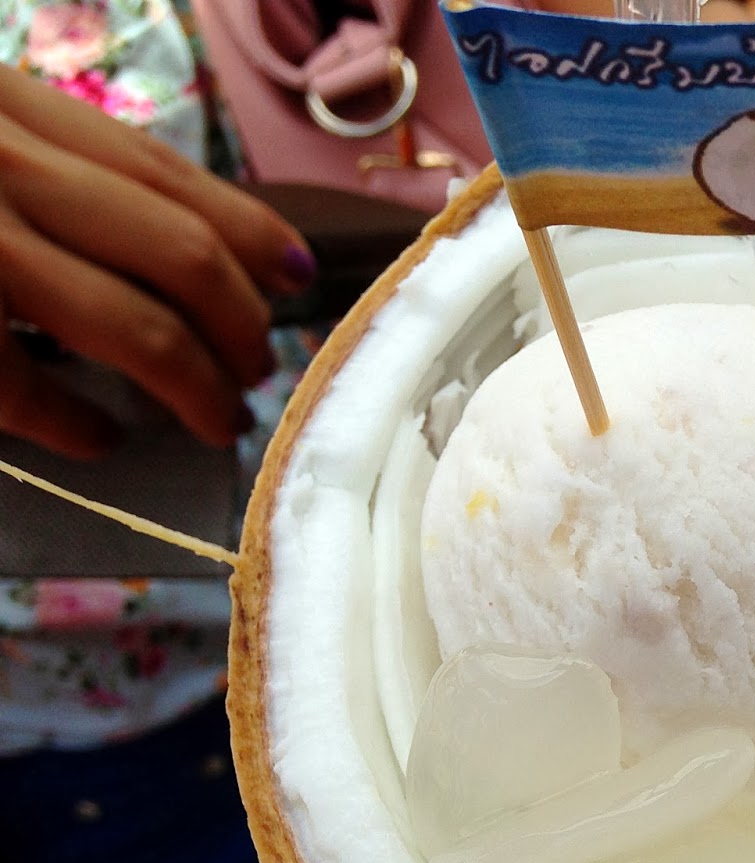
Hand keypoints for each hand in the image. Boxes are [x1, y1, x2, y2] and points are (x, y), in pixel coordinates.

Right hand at [0, 64, 315, 457]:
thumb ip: (45, 166)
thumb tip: (163, 241)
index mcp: (12, 107)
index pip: (165, 173)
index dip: (251, 231)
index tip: (300, 273)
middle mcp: (4, 162)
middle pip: (180, 254)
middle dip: (241, 325)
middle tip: (260, 368)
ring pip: (135, 327)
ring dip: (196, 386)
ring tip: (219, 418)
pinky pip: (28, 387)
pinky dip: (77, 424)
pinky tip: (100, 439)